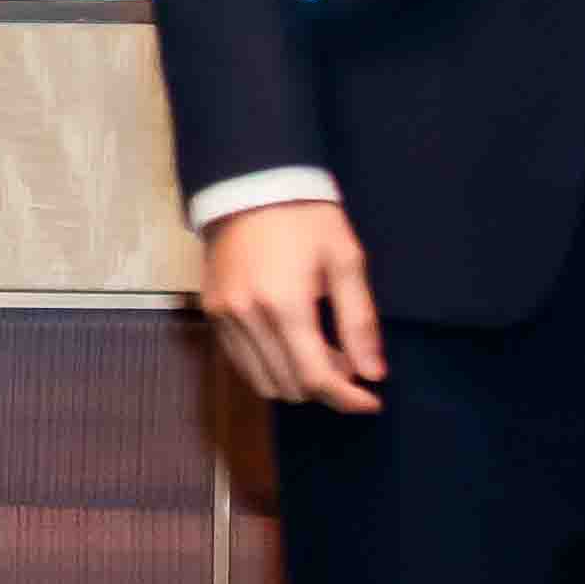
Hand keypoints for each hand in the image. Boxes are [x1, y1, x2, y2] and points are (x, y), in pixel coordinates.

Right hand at [201, 201, 388, 413]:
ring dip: (296, 380)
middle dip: (325, 385)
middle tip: (347, 359)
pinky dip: (269, 366)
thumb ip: (358, 321)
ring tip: (319, 350)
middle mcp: (248, 317)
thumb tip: (372, 374)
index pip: (316, 377)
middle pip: (289, 386)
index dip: (347, 398)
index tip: (372, 400)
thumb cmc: (305, 218)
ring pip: (262, 381)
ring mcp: (224, 316)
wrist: (250, 183)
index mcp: (285, 304)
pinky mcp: (212, 312)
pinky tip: (289, 343)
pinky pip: (240, 362)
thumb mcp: (345, 260)